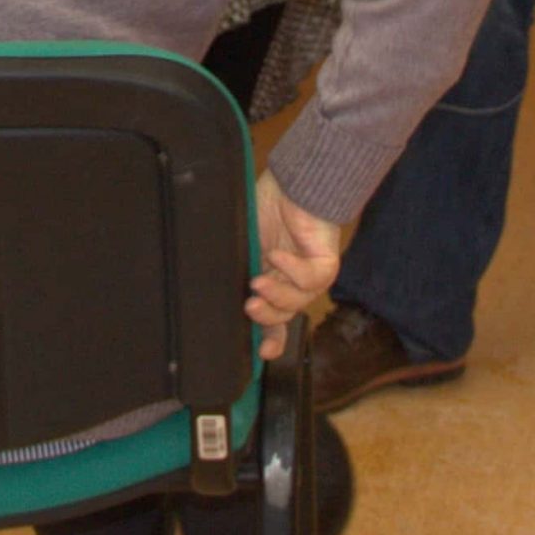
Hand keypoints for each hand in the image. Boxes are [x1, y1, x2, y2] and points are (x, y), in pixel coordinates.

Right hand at [247, 170, 342, 359]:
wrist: (291, 180)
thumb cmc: (265, 205)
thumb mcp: (243, 243)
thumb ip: (235, 267)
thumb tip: (208, 290)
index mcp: (272, 280)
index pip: (274, 319)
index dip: (270, 339)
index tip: (260, 354)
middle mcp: (292, 282)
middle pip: (283, 315)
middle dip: (267, 317)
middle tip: (249, 306)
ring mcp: (310, 273)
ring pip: (299, 301)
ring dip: (278, 295)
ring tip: (258, 282)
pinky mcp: (325, 261)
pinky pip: (313, 278)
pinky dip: (293, 270)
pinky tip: (278, 255)